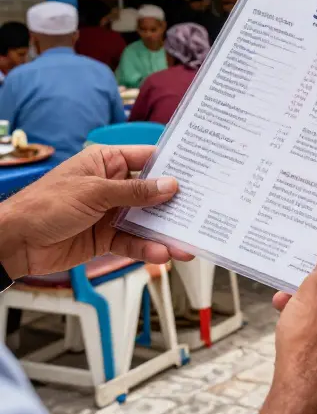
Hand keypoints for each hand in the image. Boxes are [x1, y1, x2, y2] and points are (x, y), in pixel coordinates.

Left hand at [0, 145, 192, 278]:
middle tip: (201, 213)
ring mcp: (111, 213)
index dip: (174, 166)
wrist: (13, 242)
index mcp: (107, 163)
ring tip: (185, 244)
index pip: (148, 159)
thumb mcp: (94, 193)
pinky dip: (147, 248)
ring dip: (165, 233)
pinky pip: (134, 241)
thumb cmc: (44, 205)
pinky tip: (160, 253)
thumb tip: (170, 185)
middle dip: (176, 205)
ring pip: (147, 221)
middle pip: (153, 193)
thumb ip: (134, 191)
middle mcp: (112, 186)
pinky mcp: (107, 237)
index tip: (201, 173)